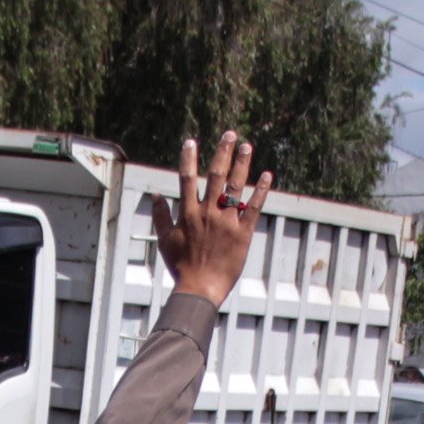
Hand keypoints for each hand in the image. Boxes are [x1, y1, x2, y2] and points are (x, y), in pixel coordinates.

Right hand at [151, 130, 270, 307]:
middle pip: (216, 175)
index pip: (187, 178)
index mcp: (188, 213)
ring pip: (236, 187)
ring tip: (247, 146)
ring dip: (242, 164)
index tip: (192, 141)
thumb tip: (156, 196)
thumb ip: (161, 217)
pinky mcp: (243, 233)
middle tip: (230, 135)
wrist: (200, 288)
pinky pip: (254, 208)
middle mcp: (208, 213)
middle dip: (223, 152)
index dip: (189, 158)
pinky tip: (267, 175)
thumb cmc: (181, 266)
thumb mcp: (165, 241)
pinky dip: (261, 191)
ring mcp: (227, 222)